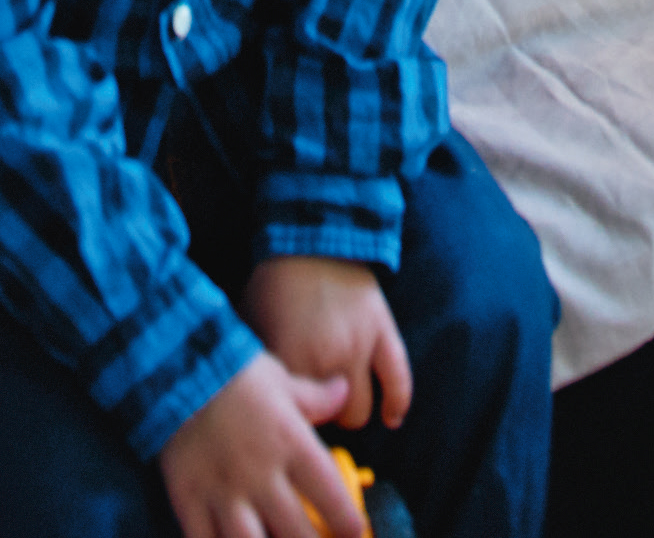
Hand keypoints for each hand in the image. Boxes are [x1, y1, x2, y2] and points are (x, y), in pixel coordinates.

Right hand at [159, 350, 362, 537]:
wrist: (175, 366)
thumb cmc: (234, 371)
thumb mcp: (281, 379)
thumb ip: (316, 396)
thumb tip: (344, 391)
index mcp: (289, 442)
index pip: (330, 495)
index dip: (348, 523)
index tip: (357, 533)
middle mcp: (260, 473)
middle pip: (296, 532)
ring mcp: (223, 491)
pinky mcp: (189, 499)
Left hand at [241, 257, 411, 437]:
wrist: (309, 234)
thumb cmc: (274, 282)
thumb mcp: (254, 327)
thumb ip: (262, 370)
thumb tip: (268, 403)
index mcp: (289, 358)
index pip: (296, 417)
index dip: (293, 417)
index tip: (289, 415)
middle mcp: (326, 359)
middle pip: (330, 420)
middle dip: (322, 416)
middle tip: (314, 405)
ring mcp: (358, 345)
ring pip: (360, 410)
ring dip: (351, 409)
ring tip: (341, 401)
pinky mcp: (383, 330)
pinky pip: (399, 379)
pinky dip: (396, 403)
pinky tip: (391, 418)